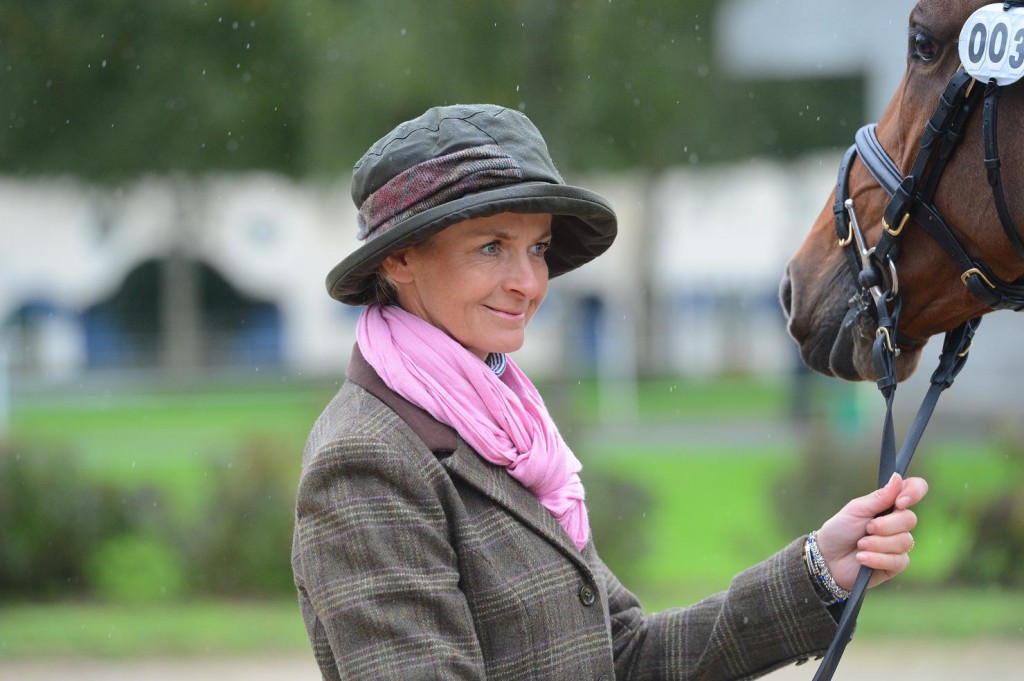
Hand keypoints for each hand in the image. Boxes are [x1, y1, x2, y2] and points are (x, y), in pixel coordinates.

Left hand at [813, 472, 928, 590]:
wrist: (828, 558)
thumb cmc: (840, 530)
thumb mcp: (856, 510)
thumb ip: (879, 497)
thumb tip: (898, 477)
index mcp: (890, 504)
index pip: (915, 489)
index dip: (914, 492)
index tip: (899, 502)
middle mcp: (898, 523)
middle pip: (910, 519)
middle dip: (885, 525)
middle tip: (866, 529)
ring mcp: (899, 544)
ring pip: (904, 541)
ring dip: (877, 543)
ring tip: (860, 545)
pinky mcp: (896, 564)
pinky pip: (898, 560)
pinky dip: (876, 558)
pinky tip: (862, 558)